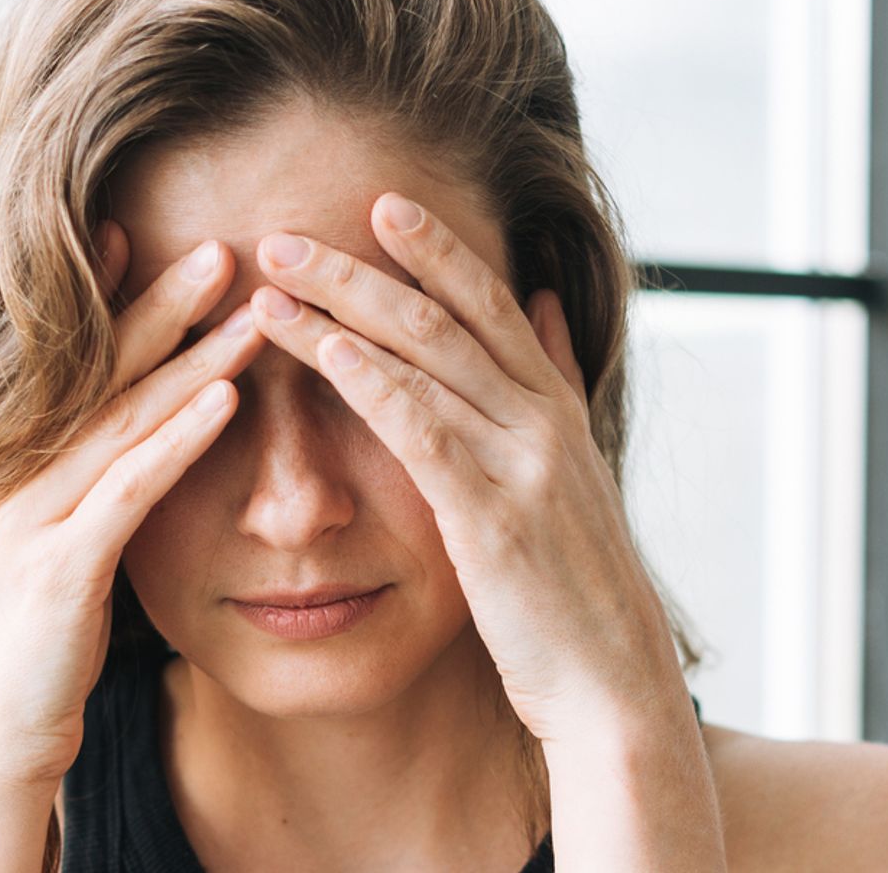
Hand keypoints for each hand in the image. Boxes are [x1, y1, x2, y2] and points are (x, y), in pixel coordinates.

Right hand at [0, 223, 264, 789]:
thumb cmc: (46, 655)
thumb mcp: (74, 561)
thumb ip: (101, 502)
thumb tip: (147, 454)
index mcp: (31, 472)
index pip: (85, 371)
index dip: (123, 303)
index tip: (161, 238)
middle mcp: (25, 479)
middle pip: (103, 373)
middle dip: (164, 304)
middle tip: (226, 246)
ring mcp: (37, 520)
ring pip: (123, 417)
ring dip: (190, 354)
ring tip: (247, 303)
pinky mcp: (60, 570)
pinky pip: (130, 488)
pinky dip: (179, 438)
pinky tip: (226, 399)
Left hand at [246, 191, 684, 743]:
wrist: (614, 685)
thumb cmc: (576, 587)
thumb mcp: (572, 472)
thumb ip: (550, 380)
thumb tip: (538, 299)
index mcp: (554, 408)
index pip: (489, 302)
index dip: (436, 248)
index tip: (381, 202)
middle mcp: (540, 419)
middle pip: (442, 313)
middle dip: (358, 267)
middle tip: (285, 233)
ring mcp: (519, 462)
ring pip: (423, 356)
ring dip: (340, 309)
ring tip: (273, 279)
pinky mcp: (490, 516)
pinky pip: (422, 428)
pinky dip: (370, 380)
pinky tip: (323, 349)